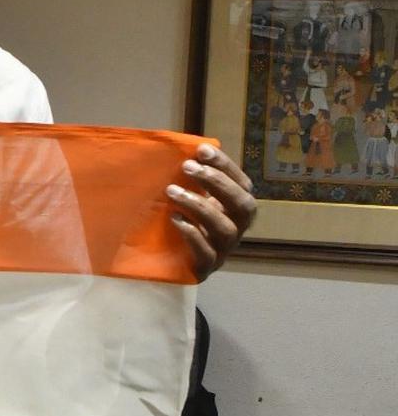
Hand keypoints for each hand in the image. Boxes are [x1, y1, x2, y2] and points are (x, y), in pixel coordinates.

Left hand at [166, 144, 255, 279]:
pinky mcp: (207, 268)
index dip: (225, 166)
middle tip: (187, 167)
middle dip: (217, 183)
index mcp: (237, 207)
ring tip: (172, 191)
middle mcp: (238, 228)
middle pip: (243, 205)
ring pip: (225, 229)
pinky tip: (174, 218)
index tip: (201, 150)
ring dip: (199, 206)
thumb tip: (183, 147)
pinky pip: (206, 253)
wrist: (171, 263)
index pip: (242, 183)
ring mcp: (225, 250)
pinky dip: (191, 233)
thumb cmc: (182, 220)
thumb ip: (193, 178)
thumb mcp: (192, 196)